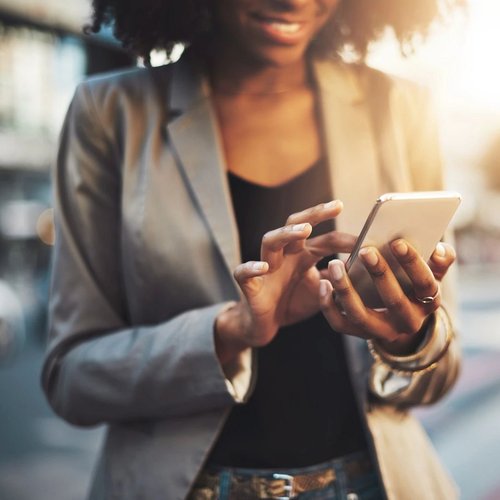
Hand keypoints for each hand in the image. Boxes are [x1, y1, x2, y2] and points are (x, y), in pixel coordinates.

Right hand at [215, 200, 355, 359]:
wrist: (264, 325)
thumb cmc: (292, 303)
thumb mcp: (323, 292)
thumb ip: (339, 280)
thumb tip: (367, 272)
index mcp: (302, 255)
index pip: (326, 239)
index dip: (346, 239)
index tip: (369, 238)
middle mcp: (284, 255)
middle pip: (295, 225)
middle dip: (314, 214)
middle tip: (336, 206)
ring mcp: (265, 268)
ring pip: (270, 241)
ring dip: (287, 234)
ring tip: (305, 230)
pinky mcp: (249, 285)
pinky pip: (244, 272)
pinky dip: (252, 268)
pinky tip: (264, 267)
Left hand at [319, 239, 455, 353]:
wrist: (399, 319)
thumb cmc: (412, 286)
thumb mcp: (430, 275)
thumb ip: (439, 261)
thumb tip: (441, 249)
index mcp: (427, 304)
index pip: (424, 284)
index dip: (413, 263)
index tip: (398, 242)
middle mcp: (407, 322)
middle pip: (393, 301)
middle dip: (380, 274)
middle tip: (365, 250)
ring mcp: (381, 331)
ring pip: (360, 315)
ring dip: (346, 289)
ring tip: (334, 264)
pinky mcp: (358, 334)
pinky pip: (339, 324)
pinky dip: (328, 305)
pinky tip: (323, 283)